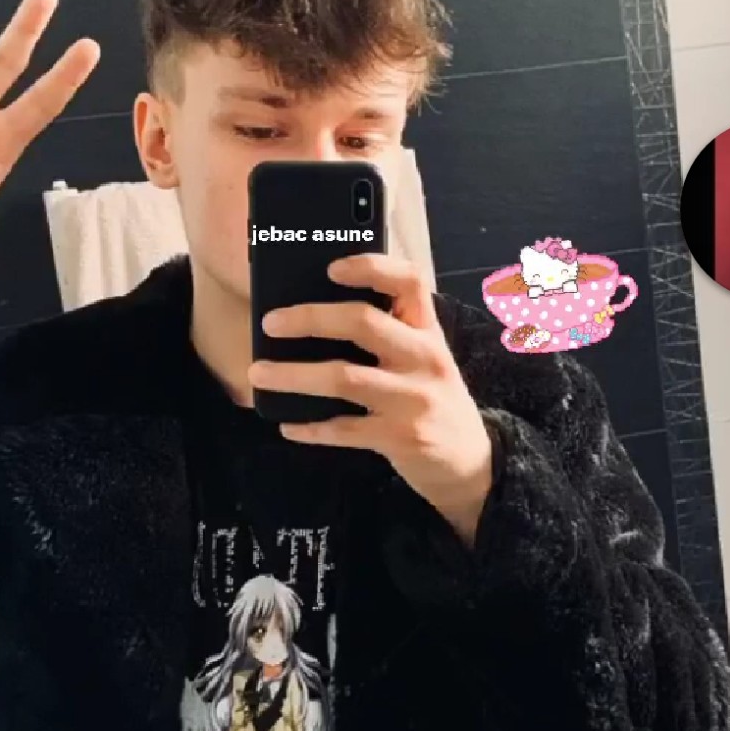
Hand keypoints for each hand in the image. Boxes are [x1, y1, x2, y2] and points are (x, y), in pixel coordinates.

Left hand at [250, 252, 494, 546]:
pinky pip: (344, 430)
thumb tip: (318, 314)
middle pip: (363, 323)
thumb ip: (390, 335)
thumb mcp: (425, 360)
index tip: (332, 267)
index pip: (409, 282)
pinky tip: (288, 425)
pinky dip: (311, 428)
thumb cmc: (434, 400)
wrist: (470, 462)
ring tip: (259, 372)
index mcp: (428, 331)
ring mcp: (412, 400)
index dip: (371, 267)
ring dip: (294, 375)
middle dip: (310, 319)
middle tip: (271, 323)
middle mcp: (423, 359)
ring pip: (344, 378)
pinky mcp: (399, 438)